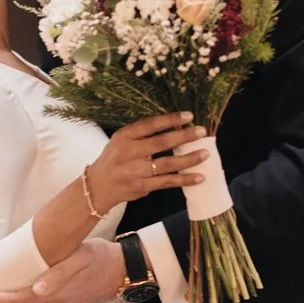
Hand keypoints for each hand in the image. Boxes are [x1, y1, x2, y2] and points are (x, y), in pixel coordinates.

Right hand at [86, 112, 207, 206]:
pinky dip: (184, 180)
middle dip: (184, 136)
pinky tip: (199, 177)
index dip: (170, 119)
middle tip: (201, 132)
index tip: (188, 116)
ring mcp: (136, 171)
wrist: (98, 186)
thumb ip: (142, 134)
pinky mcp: (142, 187)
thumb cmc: (114, 160)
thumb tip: (174, 126)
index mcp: (124, 136)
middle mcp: (129, 152)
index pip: (150, 124)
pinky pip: (167, 182)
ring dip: (188, 159)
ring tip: (205, 153)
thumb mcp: (121, 141)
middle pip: (161, 143)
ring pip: (167, 164)